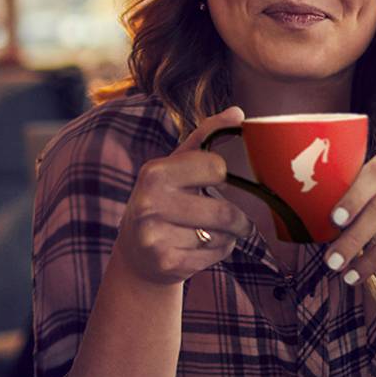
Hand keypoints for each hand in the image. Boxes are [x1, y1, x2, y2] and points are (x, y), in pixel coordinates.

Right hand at [114, 107, 254, 285]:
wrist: (136, 255)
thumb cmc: (164, 201)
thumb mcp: (177, 166)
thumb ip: (206, 137)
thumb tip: (238, 113)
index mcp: (155, 173)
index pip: (216, 167)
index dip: (226, 176)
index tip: (221, 181)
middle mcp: (149, 204)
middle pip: (224, 211)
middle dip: (238, 218)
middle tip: (238, 219)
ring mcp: (155, 237)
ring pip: (222, 235)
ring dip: (229, 235)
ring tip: (216, 232)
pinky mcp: (167, 264)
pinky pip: (215, 255)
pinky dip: (219, 252)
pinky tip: (201, 248)